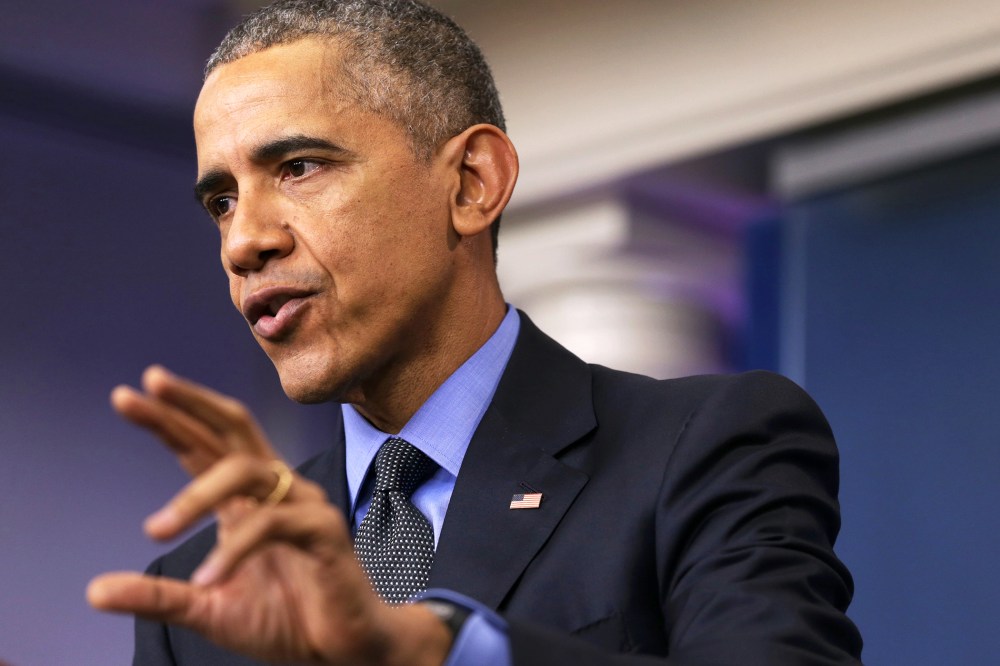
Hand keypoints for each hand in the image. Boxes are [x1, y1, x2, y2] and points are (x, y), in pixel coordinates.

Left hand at [87, 366, 450, 665]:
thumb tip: (94, 591)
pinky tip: (207, 578)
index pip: (204, 445)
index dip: (170, 419)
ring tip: (156, 531)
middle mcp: (275, 489)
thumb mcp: (207, 607)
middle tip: (149, 384)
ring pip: (247, 471)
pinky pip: (271, 525)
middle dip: (191, 402)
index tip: (126, 396)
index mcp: (246, 500)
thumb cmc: (283, 619)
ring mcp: (302, 504)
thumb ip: (157, 596)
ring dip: (196, 495)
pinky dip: (234, 550)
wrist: (339, 649)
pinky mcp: (324, 530)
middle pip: (234, 427)